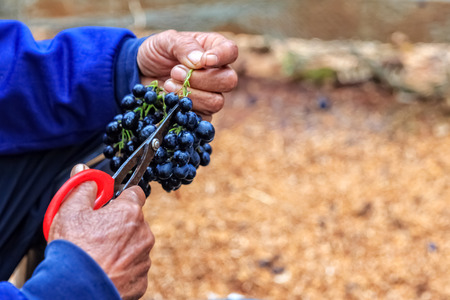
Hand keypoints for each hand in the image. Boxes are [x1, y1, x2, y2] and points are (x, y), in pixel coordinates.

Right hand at [48, 164, 154, 299]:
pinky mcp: (141, 280)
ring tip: (97, 255)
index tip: (109, 203)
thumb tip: (84, 170)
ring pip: (135, 245)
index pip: (135, 193)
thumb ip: (82, 188)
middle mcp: (144, 233)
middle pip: (134, 221)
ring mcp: (144, 258)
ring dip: (122, 247)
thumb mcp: (70, 211)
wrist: (75, 290)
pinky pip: (133, 268)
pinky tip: (104, 270)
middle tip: (96, 233)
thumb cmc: (73, 249)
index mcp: (130, 212)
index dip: (121, 197)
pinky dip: (122, 268)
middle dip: (119, 224)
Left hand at [137, 30, 238, 119]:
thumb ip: (184, 46)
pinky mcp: (201, 113)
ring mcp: (211, 95)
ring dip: (190, 95)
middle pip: (228, 81)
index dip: (221, 56)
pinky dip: (185, 112)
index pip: (230, 51)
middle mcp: (217, 73)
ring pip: (216, 102)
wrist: (142, 73)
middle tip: (175, 73)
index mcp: (213, 49)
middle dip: (200, 79)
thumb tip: (200, 61)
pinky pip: (203, 119)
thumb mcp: (166, 41)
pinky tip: (171, 101)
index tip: (205, 60)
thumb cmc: (158, 52)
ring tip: (168, 85)